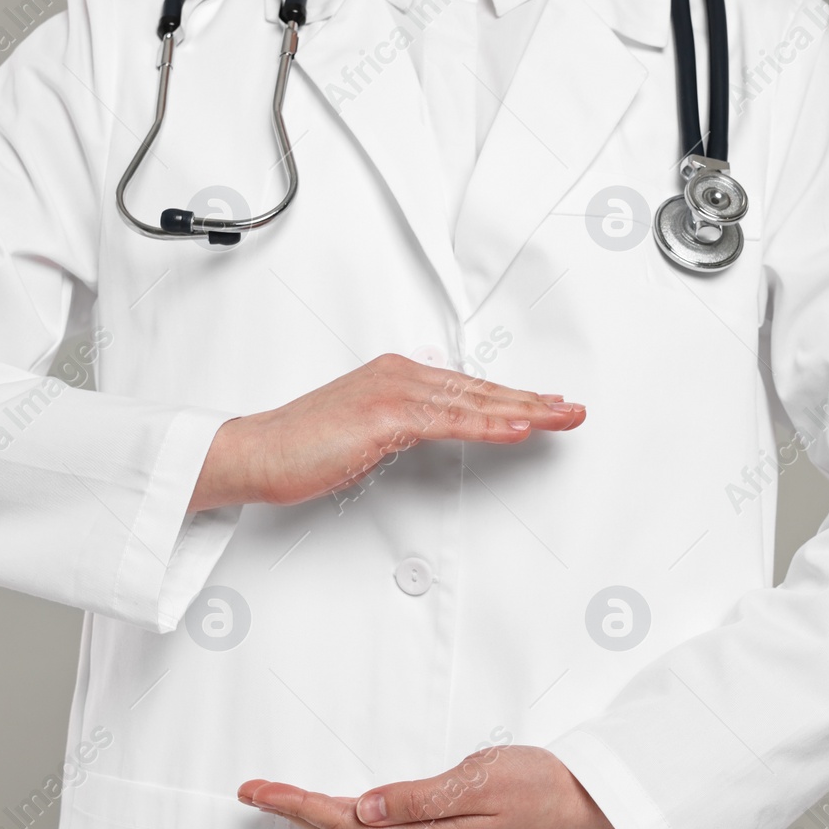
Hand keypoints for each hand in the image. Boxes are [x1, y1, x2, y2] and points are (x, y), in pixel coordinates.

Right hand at [189, 354, 584, 511]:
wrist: (257, 452)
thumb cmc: (300, 447)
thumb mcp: (362, 433)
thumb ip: (399, 428)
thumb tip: (427, 436)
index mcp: (396, 377)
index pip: (467, 389)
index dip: (512, 398)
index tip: (546, 406)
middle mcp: (400, 376)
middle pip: (480, 391)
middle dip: (532, 401)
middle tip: (572, 410)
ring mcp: (394, 392)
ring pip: (474, 403)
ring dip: (525, 411)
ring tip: (561, 417)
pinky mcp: (386, 416)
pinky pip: (450, 422)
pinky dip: (489, 426)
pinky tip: (518, 428)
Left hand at [237, 746, 617, 828]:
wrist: (587, 804)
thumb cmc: (541, 786)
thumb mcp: (478, 780)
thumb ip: (417, 797)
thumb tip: (363, 808)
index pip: (343, 820)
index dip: (295, 805)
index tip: (258, 791)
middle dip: (292, 811)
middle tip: (251, 792)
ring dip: (314, 815)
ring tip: (278, 800)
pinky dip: (346, 819)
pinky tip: (335, 814)